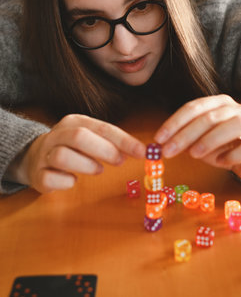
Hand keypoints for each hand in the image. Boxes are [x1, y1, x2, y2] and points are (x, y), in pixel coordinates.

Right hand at [8, 114, 144, 192]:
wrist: (34, 156)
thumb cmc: (72, 147)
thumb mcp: (90, 137)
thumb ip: (112, 142)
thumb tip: (138, 151)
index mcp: (74, 121)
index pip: (102, 127)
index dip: (124, 140)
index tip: (142, 151)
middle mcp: (57, 134)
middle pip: (79, 137)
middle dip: (104, 150)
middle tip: (120, 161)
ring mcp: (44, 154)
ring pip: (63, 156)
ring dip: (85, 165)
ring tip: (97, 170)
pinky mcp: (37, 174)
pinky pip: (51, 178)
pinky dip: (66, 181)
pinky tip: (73, 180)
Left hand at [154, 94, 240, 182]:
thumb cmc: (224, 146)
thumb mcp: (201, 141)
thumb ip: (186, 139)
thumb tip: (162, 144)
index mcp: (218, 103)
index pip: (193, 108)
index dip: (174, 122)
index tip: (159, 139)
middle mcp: (236, 109)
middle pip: (209, 117)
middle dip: (185, 134)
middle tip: (168, 151)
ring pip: (233, 125)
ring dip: (210, 140)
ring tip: (193, 155)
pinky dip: (234, 153)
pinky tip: (221, 162)